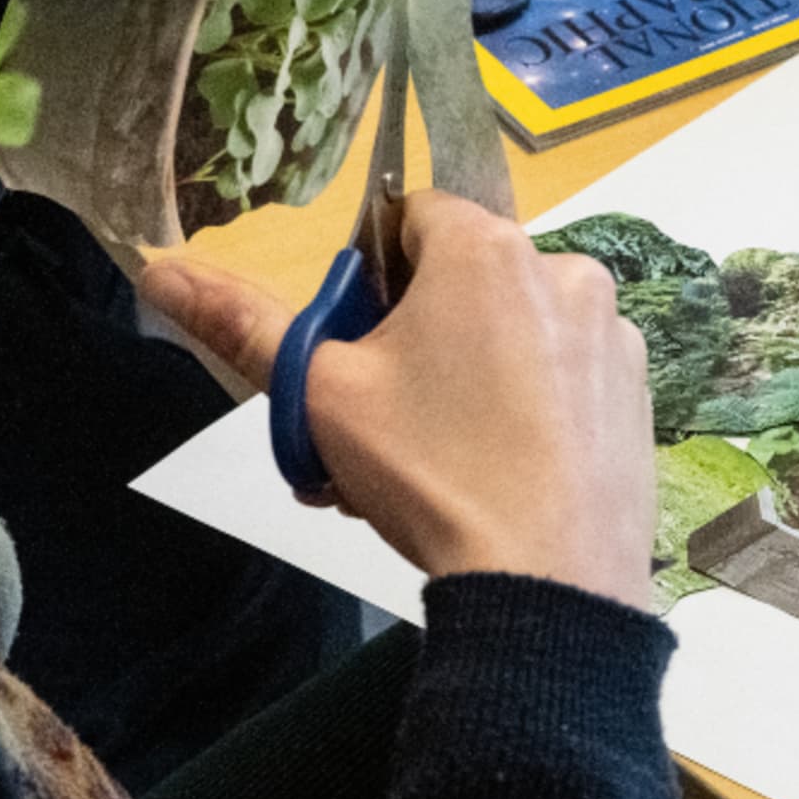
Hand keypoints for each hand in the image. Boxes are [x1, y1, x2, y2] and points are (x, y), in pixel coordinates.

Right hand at [138, 193, 657, 610]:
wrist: (550, 581)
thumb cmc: (431, 472)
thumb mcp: (318, 393)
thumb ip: (242, 322)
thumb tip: (161, 271)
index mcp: (489, 249)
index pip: (410, 217)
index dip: (370, 277)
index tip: (352, 344)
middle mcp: (568, 273)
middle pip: (463, 283)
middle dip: (409, 341)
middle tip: (372, 424)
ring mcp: (613, 337)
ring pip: (512, 337)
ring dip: (459, 383)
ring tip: (419, 465)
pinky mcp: (638, 396)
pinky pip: (560, 380)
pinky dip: (520, 412)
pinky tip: (487, 475)